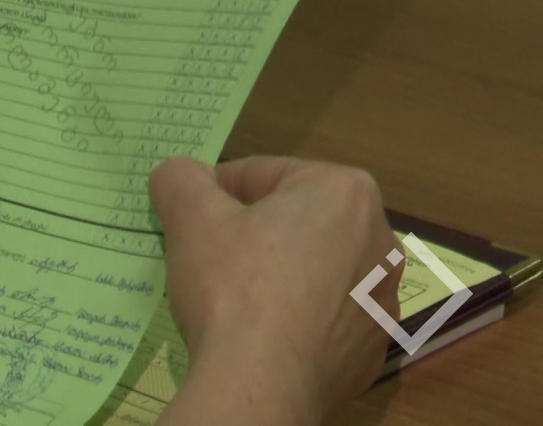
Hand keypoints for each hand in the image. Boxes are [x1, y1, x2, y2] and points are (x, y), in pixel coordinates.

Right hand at [151, 156, 401, 424]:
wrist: (260, 385)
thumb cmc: (233, 286)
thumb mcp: (190, 217)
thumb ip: (180, 179)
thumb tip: (177, 173)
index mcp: (345, 192)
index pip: (264, 174)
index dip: (218, 194)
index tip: (193, 221)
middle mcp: (380, 241)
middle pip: (295, 221)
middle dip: (253, 233)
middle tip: (211, 257)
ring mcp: (381, 300)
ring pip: (313, 268)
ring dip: (277, 273)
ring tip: (234, 298)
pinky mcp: (370, 349)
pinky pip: (324, 317)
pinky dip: (294, 318)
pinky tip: (261, 334)